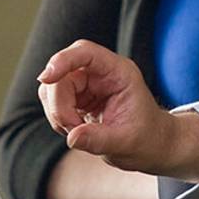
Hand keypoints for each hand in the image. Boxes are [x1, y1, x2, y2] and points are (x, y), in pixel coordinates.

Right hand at [38, 40, 198, 179]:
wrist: (152, 145)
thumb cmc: (146, 139)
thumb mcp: (127, 142)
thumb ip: (99, 139)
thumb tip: (72, 137)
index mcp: (119, 73)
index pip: (85, 53)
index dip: (62, 61)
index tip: (46, 78)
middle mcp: (101, 73)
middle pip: (62, 74)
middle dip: (60, 104)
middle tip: (73, 130)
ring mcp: (88, 84)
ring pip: (54, 88)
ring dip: (57, 113)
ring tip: (78, 133)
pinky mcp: (78, 97)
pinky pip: (55, 102)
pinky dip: (58, 118)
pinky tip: (76, 131)